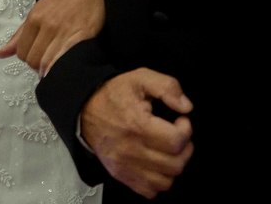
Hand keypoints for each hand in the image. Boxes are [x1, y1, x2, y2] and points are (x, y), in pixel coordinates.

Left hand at [0, 0, 102, 74]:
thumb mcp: (39, 10)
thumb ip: (19, 34)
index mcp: (34, 17)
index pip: (21, 52)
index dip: (27, 58)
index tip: (36, 56)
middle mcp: (46, 25)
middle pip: (33, 59)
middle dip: (37, 66)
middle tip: (46, 63)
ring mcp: (63, 31)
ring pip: (46, 62)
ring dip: (48, 70)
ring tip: (54, 67)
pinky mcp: (81, 37)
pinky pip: (63, 59)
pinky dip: (59, 68)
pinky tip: (63, 67)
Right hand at [81, 68, 192, 198]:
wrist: (84, 110)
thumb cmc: (114, 94)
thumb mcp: (141, 78)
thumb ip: (167, 87)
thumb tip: (186, 107)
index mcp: (137, 125)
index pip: (176, 141)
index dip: (186, 130)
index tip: (181, 121)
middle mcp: (131, 150)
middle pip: (175, 164)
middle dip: (184, 149)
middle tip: (177, 135)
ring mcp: (125, 166)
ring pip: (166, 181)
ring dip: (173, 165)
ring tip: (168, 150)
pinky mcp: (121, 175)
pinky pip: (150, 191)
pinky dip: (158, 180)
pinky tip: (156, 163)